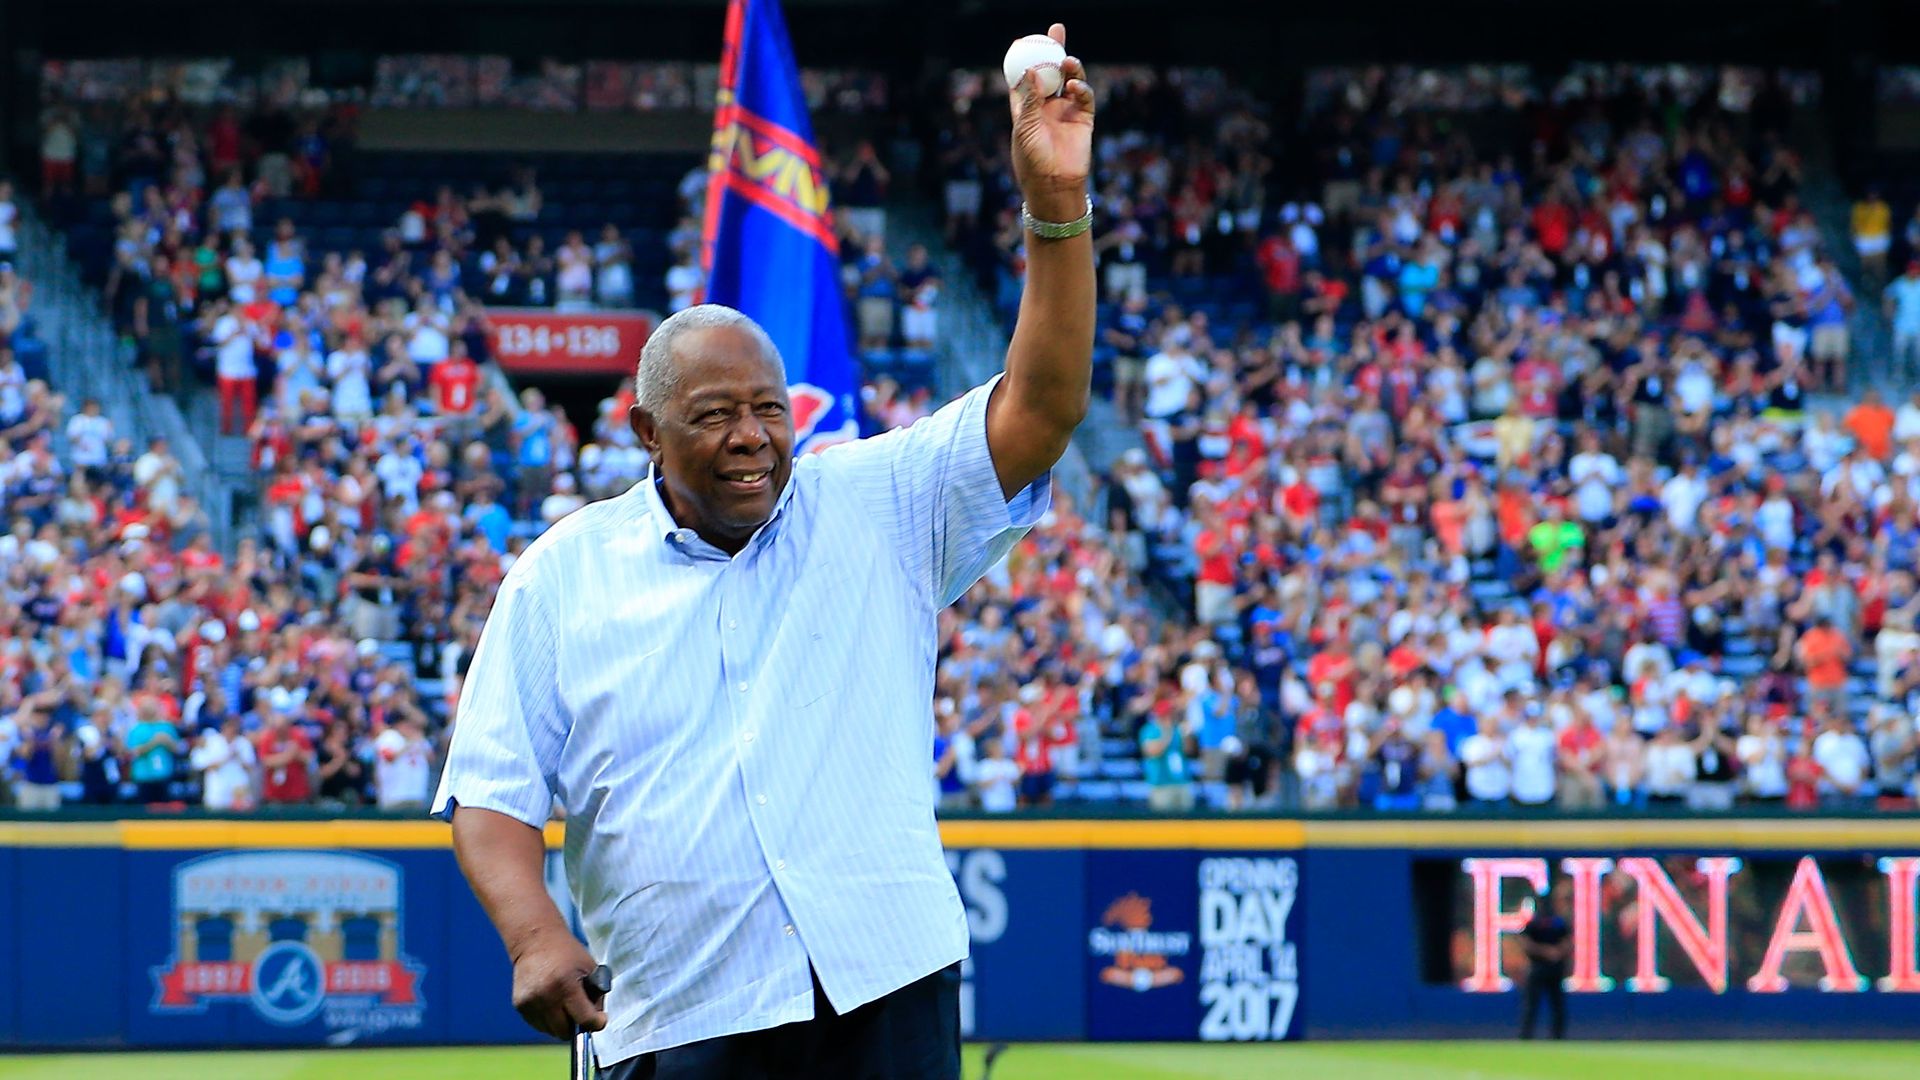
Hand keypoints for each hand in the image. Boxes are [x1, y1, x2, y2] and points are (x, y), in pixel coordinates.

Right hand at [509, 926, 607, 1039]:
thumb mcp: (590, 968)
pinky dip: (548, 1020)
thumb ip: (597, 995)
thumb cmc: (567, 953)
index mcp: (566, 985)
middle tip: (580, 1012)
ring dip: (561, 1024)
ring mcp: (530, 1002)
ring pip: (551, 1031)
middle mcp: (546, 996)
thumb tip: (596, 1021)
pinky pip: (538, 1025)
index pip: (584, 1019)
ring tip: (564, 1004)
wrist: (535, 940)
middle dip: (576, 1025)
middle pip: (565, 1031)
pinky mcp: (519, 1005)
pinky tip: (551, 1002)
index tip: (600, 1019)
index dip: (597, 1022)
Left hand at [1006, 23, 1094, 221]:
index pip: (1025, 78)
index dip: (1025, 58)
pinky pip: (1084, 97)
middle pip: (1050, 72)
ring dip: (1070, 67)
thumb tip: (1030, 69)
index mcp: (1026, 108)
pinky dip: (1081, 88)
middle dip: (1053, 51)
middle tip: (1056, 31)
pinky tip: (1075, 86)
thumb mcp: (1025, 128)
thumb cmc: (1032, 161)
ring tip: (1067, 61)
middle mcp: (1046, 107)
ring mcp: (1066, 111)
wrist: (1054, 186)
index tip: (1024, 40)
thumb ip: (1029, 100)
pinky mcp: (1083, 119)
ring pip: (1070, 80)